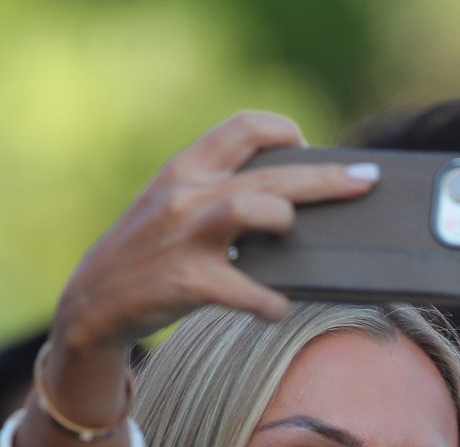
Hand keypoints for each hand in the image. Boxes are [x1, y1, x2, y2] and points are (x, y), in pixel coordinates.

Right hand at [52, 111, 378, 359]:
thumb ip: (219, 191)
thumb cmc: (150, 253)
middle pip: (271, 173)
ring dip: (284, 221)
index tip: (309, 148)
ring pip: (254, 208)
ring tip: (291, 236)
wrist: (93, 302)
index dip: (284, 132)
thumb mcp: (173, 205)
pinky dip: (272, 301)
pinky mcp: (189, 282)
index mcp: (185, 168)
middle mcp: (186, 194)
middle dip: (327, 177)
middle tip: (366, 181)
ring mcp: (186, 237)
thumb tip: (294, 198)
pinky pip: (250, 290)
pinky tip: (279, 306)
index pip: (242, 127)